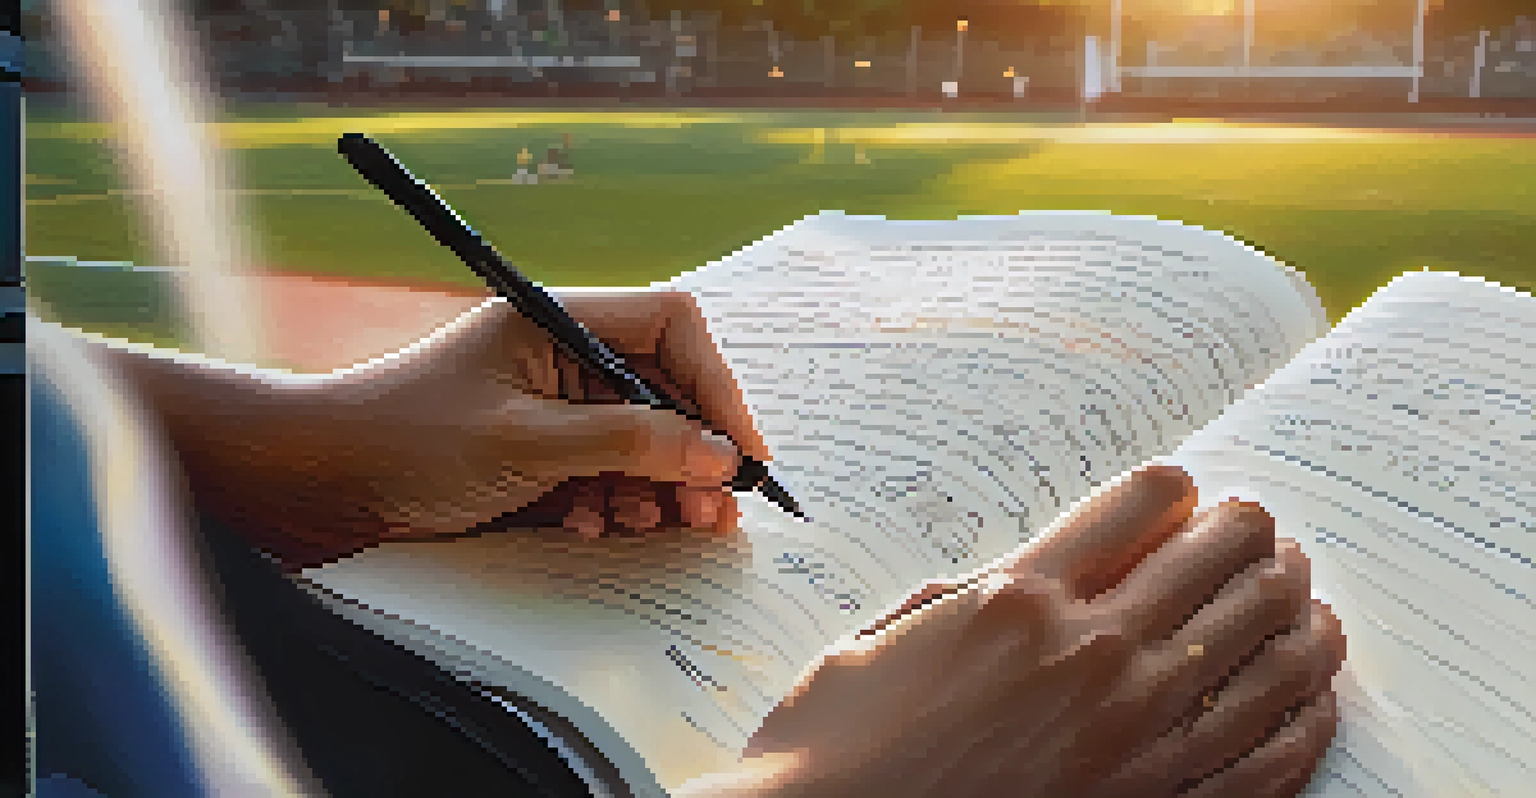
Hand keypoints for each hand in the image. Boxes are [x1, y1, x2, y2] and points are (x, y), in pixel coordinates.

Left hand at [135, 289, 771, 570]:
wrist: (320, 483)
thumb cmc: (408, 439)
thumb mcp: (527, 442)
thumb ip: (628, 444)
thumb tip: (718, 456)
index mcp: (560, 320)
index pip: (672, 327)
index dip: (717, 384)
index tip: (739, 450)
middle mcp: (564, 355)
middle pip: (665, 389)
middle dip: (694, 449)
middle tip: (717, 510)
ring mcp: (553, 405)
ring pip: (641, 438)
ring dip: (660, 484)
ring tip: (667, 527)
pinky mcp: (540, 452)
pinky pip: (605, 472)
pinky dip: (614, 501)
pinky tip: (596, 527)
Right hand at [736, 465, 1345, 797]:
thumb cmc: (838, 748)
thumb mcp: (884, 638)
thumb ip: (967, 597)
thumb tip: (1025, 574)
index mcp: (1020, 598)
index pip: (1142, 501)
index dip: (1172, 486)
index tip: (1179, 494)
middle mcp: (1091, 654)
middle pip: (1222, 556)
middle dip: (1248, 530)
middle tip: (1254, 529)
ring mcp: (1136, 736)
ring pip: (1267, 642)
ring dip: (1294, 602)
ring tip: (1296, 589)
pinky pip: (1272, 748)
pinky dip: (1305, 706)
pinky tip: (1309, 686)